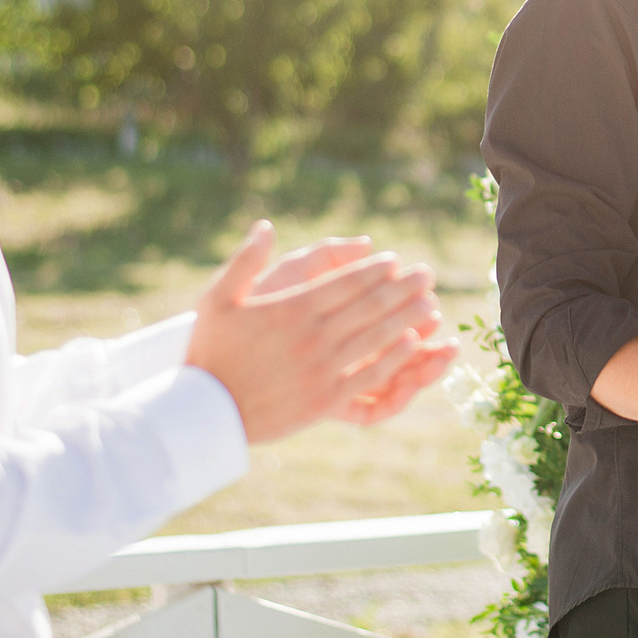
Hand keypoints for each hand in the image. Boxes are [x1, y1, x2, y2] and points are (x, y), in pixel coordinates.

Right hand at [187, 221, 441, 442]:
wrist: (208, 411)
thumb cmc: (212, 351)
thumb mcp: (218, 299)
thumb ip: (245, 261)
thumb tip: (265, 226)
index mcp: (292, 309)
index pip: (347, 282)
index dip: (375, 270)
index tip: (394, 260)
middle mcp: (314, 336)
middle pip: (371, 306)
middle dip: (403, 288)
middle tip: (426, 275)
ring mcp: (324, 368)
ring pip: (378, 337)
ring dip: (408, 318)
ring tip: (429, 304)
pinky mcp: (328, 398)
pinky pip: (371, 373)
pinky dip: (395, 356)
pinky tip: (413, 343)